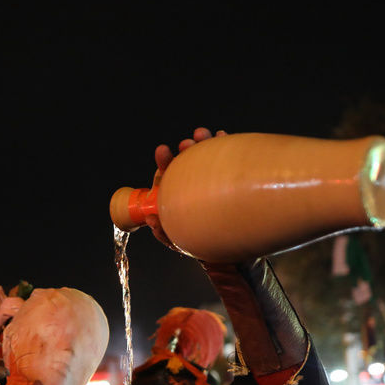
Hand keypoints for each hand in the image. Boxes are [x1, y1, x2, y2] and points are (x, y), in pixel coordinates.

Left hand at [147, 127, 225, 246]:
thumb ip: (164, 232)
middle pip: (189, 160)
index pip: (169, 172)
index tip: (162, 151)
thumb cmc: (199, 240)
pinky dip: (225, 144)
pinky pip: (229, 159)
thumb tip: (151, 219)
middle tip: (187, 144)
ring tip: (204, 135)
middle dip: (188, 147)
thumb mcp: (178, 239)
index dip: (165, 160)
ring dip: (206, 141)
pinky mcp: (232, 178)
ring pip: (209, 155)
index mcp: (178, 192)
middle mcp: (195, 182)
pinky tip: (222, 136)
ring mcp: (214, 178)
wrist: (227, 249)